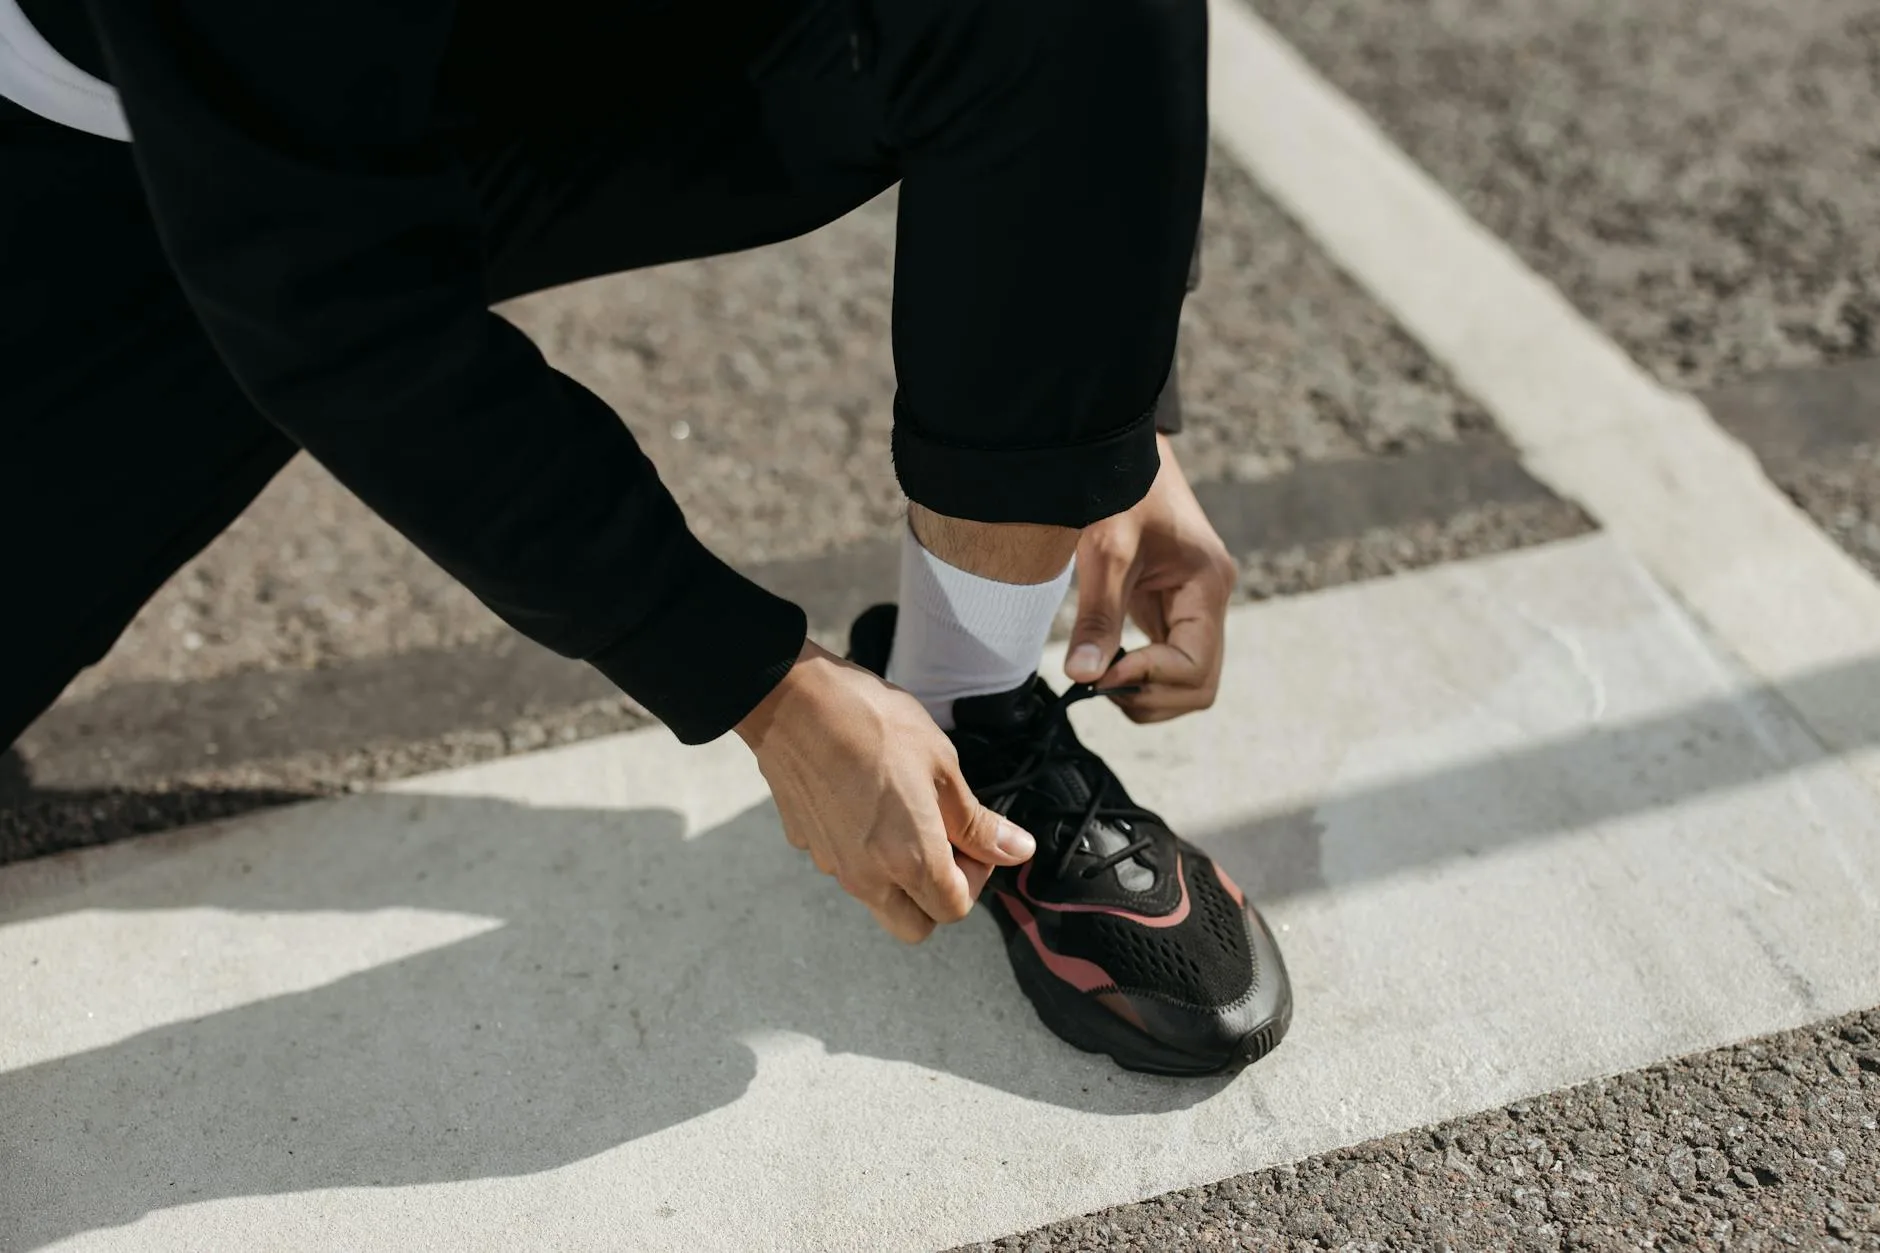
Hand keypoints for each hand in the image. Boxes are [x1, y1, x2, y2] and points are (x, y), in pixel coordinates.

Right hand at [735, 639, 1037, 942]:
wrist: (791, 698)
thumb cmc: (872, 723)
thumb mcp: (942, 767)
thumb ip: (978, 823)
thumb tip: (1017, 851)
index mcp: (908, 861)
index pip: (954, 909)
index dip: (975, 878)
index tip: (972, 839)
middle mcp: (866, 876)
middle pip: (915, 924)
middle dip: (937, 897)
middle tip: (944, 843)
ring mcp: (831, 862)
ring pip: (877, 898)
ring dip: (900, 876)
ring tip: (905, 813)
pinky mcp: (806, 842)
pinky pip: (844, 863)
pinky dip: (862, 848)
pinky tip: (865, 797)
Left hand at [1064, 434, 1236, 721]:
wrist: (1119, 449)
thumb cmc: (1117, 488)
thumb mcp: (1105, 550)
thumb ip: (1097, 616)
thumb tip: (1083, 676)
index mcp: (1208, 584)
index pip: (1195, 668)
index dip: (1149, 680)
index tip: (1100, 673)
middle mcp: (1212, 601)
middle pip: (1199, 686)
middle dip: (1149, 695)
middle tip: (1097, 679)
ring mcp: (1198, 607)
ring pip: (1188, 682)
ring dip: (1145, 692)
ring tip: (1099, 670)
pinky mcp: (1176, 608)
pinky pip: (1171, 662)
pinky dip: (1140, 675)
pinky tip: (1106, 660)